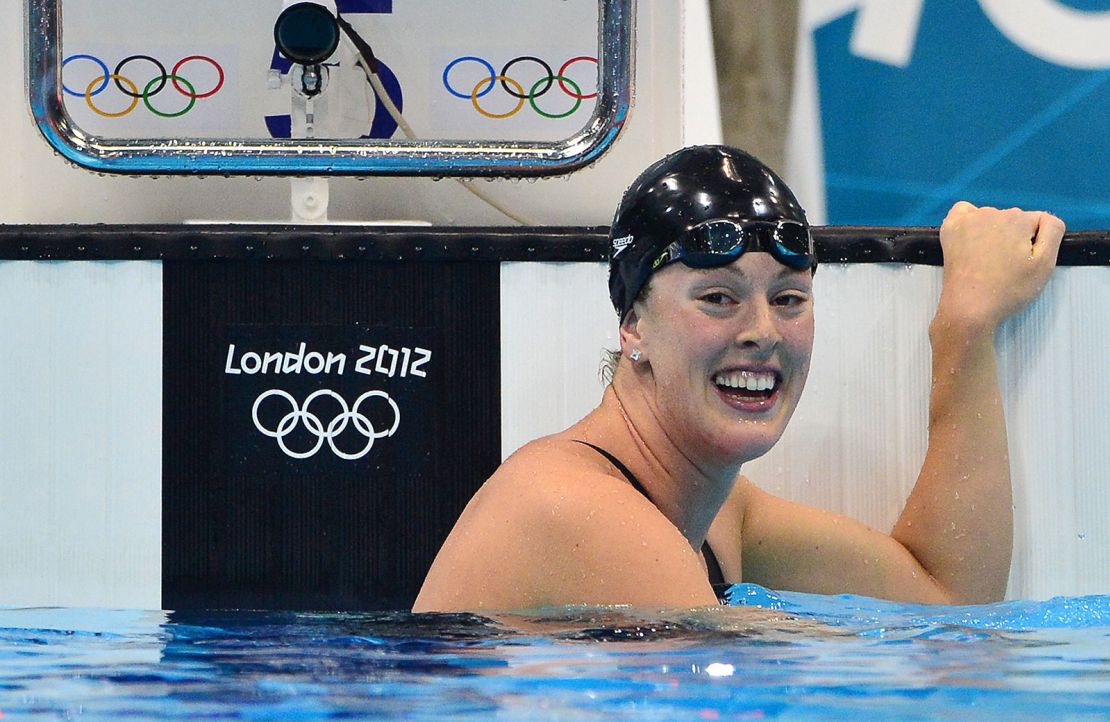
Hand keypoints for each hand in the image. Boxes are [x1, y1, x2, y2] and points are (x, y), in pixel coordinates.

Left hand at [934, 201, 1063, 330]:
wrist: (969, 308)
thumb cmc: (1010, 290)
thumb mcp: (1045, 263)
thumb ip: (1053, 232)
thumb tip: (1045, 218)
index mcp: (1019, 218)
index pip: (1040, 222)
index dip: (1036, 243)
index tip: (1025, 262)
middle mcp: (994, 212)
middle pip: (1016, 219)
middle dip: (1016, 237)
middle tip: (1006, 264)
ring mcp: (968, 219)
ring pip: (993, 218)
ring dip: (994, 231)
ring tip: (988, 259)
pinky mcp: (950, 228)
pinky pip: (964, 211)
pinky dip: (970, 220)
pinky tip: (971, 238)